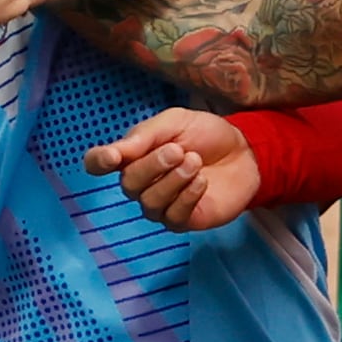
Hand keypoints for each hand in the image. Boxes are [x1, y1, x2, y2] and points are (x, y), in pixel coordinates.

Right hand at [89, 106, 265, 230]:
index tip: (112, 157)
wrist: (244, 152)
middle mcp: (141, 183)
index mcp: (133, 155)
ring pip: (149, 202)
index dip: (98, 162)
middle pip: (128, 184)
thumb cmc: (206, 135)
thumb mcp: (175, 121)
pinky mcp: (182, 221)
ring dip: (173, 180)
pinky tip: (201, 180)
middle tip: (179, 150)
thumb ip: (145, 135)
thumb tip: (115, 152)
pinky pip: (172, 216)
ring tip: (195, 162)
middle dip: (153, 166)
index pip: (97, 163)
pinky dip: (187, 196)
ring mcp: (160, 204)